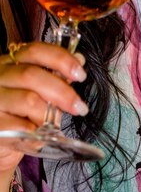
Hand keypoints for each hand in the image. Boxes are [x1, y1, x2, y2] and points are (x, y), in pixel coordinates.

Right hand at [0, 41, 88, 172]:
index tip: (81, 74)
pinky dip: (37, 133)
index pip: (34, 51)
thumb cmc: (20, 114)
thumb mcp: (36, 93)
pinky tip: (39, 135)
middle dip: (63, 92)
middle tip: (80, 107)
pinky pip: (21, 127)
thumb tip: (79, 60)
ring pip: (28, 100)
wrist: (1, 140)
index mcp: (9, 64)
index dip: (60, 59)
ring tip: (53, 125)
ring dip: (49, 115)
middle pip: (31, 75)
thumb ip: (55, 77)